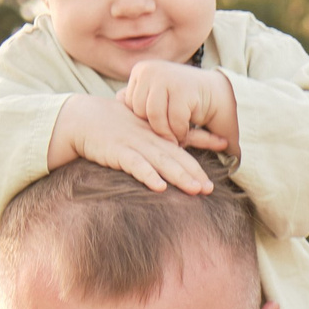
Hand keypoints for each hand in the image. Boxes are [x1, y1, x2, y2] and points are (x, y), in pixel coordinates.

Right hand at [51, 92, 216, 194]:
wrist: (82, 118)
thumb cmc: (112, 125)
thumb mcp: (139, 126)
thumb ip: (158, 137)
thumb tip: (176, 147)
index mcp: (157, 131)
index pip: (185, 135)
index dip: (206, 138)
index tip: (226, 143)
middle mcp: (150, 137)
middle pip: (178, 156)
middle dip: (195, 172)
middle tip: (211, 188)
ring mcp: (135, 144)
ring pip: (162, 162)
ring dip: (180, 176)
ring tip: (196, 189)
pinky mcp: (118, 152)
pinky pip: (136, 165)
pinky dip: (148, 176)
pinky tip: (160, 187)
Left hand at [119, 60, 236, 155]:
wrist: (219, 95)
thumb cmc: (184, 100)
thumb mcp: (156, 97)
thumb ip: (137, 99)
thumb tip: (115, 101)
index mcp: (141, 71)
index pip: (129, 105)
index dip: (143, 121)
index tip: (157, 127)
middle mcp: (151, 70)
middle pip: (139, 111)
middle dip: (154, 128)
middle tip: (168, 135)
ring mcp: (167, 76)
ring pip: (154, 117)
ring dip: (167, 133)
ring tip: (176, 138)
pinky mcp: (183, 88)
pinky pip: (174, 120)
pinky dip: (180, 133)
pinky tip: (186, 134)